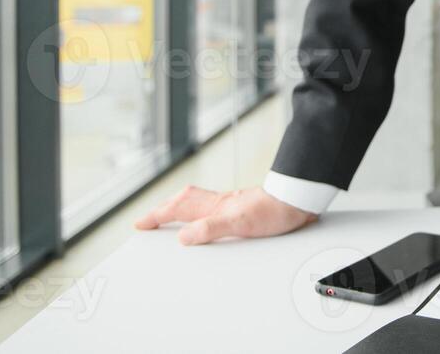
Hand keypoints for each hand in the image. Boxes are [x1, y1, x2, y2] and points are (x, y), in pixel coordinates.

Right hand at [134, 185, 316, 244]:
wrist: (299, 202)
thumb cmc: (274, 211)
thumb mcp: (239, 224)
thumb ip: (210, 229)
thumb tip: (182, 236)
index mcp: (215, 206)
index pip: (178, 210)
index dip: (157, 216)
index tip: (140, 224)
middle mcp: (221, 203)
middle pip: (184, 201)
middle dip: (164, 209)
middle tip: (150, 218)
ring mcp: (232, 204)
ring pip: (198, 202)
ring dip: (181, 208)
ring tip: (171, 216)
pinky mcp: (244, 208)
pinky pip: (213, 208)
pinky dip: (201, 212)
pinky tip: (208, 219)